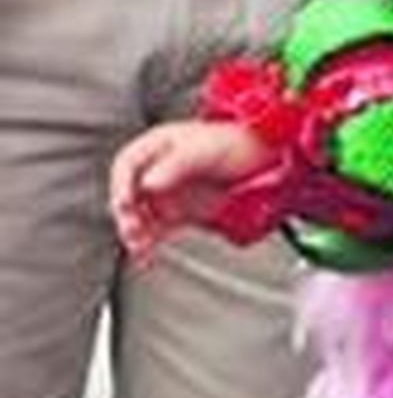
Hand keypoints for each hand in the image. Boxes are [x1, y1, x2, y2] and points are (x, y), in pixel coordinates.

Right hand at [110, 119, 275, 263]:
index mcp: (160, 145)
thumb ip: (176, 165)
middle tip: (133, 227)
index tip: (124, 202)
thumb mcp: (206, 150)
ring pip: (138, 214)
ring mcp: (168, 191)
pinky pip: (155, 229)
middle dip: (126, 212)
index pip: (127, 164)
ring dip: (134, 231)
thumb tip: (149, 183)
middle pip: (129, 192)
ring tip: (140, 246)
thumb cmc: (237, 143)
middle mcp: (159, 168)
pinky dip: (148, 243)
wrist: (266, 160)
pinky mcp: (178, 212)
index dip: (121, 183)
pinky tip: (147, 254)